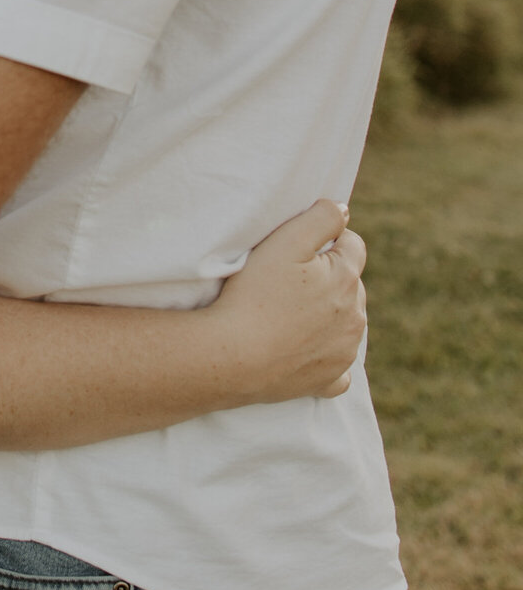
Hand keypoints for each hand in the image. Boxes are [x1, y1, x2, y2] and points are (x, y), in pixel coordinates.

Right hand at [210, 198, 367, 402]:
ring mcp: (344, 352)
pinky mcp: (329, 381)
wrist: (233, 356)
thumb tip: (343, 209)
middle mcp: (355, 317)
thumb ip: (321, 217)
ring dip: (328, 314)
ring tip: (288, 313)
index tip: (296, 251)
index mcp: (348, 279)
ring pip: (347, 322)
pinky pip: (340, 369)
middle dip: (328, 278)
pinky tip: (305, 351)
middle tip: (286, 282)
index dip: (325, 241)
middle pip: (351, 284)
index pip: (353, 245)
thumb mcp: (285, 241)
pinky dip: (327, 357)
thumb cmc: (254, 294)